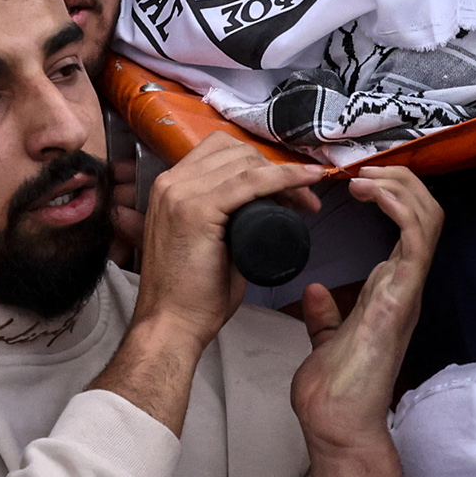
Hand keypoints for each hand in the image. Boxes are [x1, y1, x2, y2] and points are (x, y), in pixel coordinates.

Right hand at [130, 132, 326, 349]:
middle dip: (274, 168)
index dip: (257, 161)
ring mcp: (181, 193)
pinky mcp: (197, 210)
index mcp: (169, 186)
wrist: (170, 326)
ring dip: (285, 175)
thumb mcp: (204, 241)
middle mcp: (171, 182)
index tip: (287, 184)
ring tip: (306, 201)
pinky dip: (283, 178)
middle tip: (302, 197)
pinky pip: (250, 182)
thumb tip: (261, 209)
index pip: (219, 150)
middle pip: (235, 151)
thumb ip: (223, 220)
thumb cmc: (190, 295)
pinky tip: (306, 180)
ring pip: (245, 163)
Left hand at [290, 162, 440, 451]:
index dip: (390, 192)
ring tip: (365, 176)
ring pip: (428, 217)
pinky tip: (369, 193)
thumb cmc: (333, 390)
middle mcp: (404, 284)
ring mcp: (407, 289)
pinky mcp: (401, 296)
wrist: (335, 423)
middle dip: (400, 179)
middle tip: (362, 169)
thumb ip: (326, 316)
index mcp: (389, 289)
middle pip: (426, 212)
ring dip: (399, 186)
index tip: (355, 177)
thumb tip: (315, 293)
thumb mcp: (327, 339)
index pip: (408, 225)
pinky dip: (397, 206)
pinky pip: (415, 238)